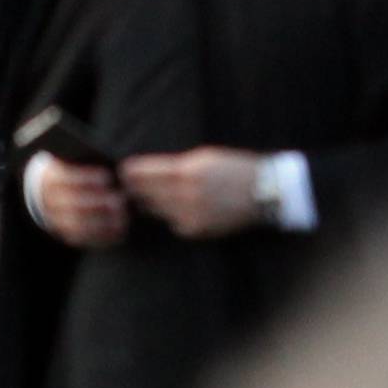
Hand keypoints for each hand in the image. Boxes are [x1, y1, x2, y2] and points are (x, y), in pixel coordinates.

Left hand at [120, 146, 276, 237]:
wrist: (263, 191)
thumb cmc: (234, 168)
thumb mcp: (205, 158)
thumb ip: (178, 165)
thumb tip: (153, 171)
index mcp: (187, 172)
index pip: (148, 173)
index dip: (133, 171)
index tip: (124, 169)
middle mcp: (186, 194)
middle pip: (148, 193)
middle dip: (136, 188)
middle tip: (125, 185)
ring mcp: (191, 214)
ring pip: (158, 210)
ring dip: (150, 203)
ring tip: (144, 197)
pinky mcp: (197, 230)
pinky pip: (174, 223)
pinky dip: (171, 216)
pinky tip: (174, 209)